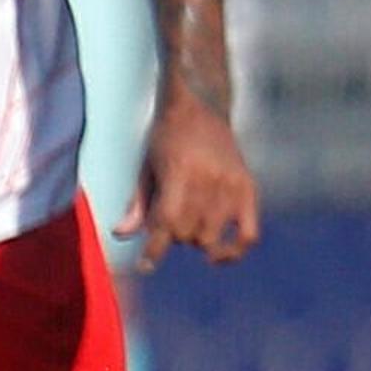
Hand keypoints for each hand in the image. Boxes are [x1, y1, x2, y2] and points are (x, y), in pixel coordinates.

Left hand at [118, 92, 261, 265]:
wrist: (201, 104)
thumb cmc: (167, 135)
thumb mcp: (146, 165)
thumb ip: (137, 203)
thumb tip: (121, 235)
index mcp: (180, 174)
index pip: (166, 223)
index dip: (153, 251)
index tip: (145, 267)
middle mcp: (209, 182)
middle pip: (187, 235)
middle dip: (172, 234)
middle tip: (169, 217)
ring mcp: (232, 187)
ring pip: (210, 239)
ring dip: (195, 238)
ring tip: (189, 221)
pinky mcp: (248, 189)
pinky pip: (248, 235)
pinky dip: (233, 252)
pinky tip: (217, 256)